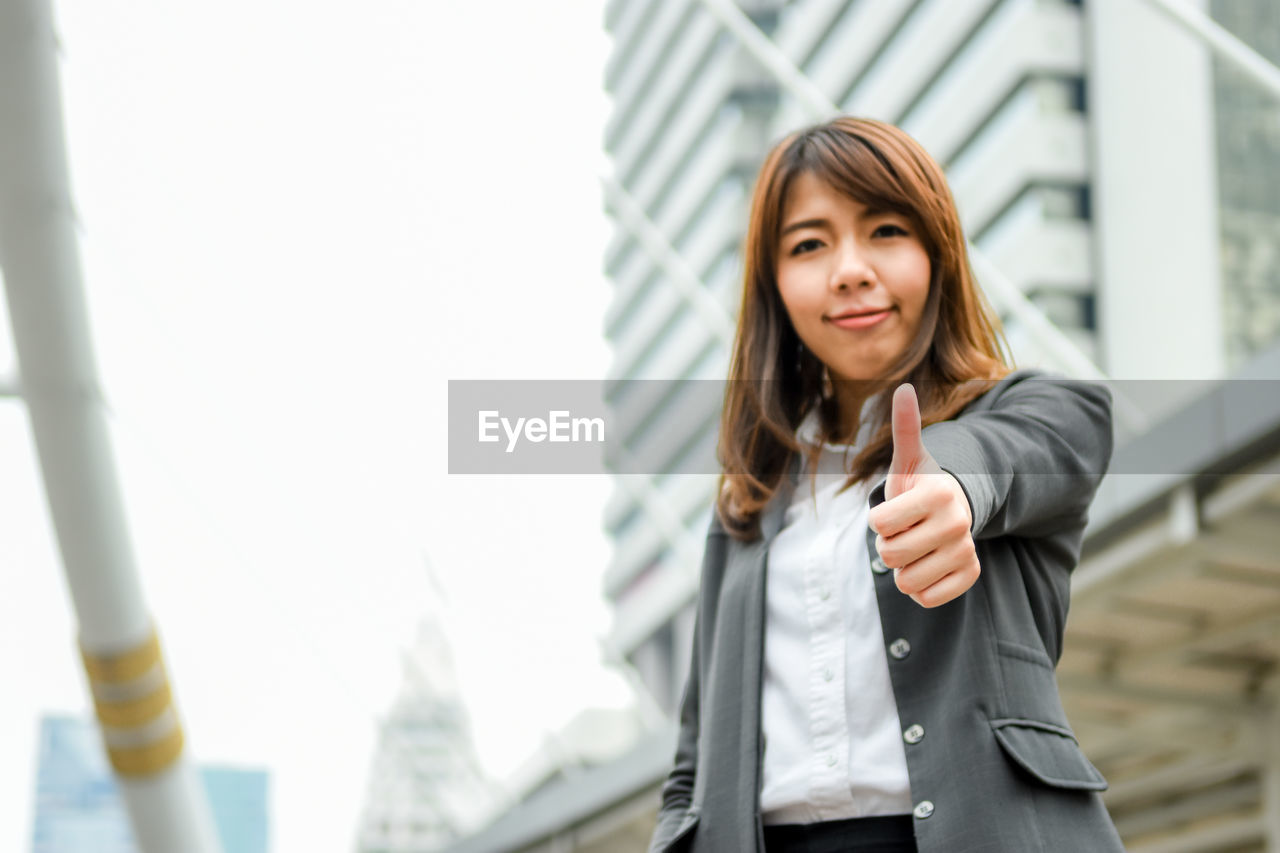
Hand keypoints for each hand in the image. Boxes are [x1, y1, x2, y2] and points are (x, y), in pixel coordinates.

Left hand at [867, 384, 978, 607]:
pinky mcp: (969, 576)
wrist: (952, 511)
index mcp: (937, 494)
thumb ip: (904, 427)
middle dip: (889, 543)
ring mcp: (965, 551)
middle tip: (904, 529)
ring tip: (915, 546)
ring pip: (906, 581)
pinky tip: (927, 565)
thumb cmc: (919, 486)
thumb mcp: (908, 460)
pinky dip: (919, 588)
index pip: (878, 524)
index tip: (894, 509)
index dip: (878, 520)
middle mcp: (957, 523)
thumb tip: (904, 388)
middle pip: (890, 555)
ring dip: (902, 567)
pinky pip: (926, 598)